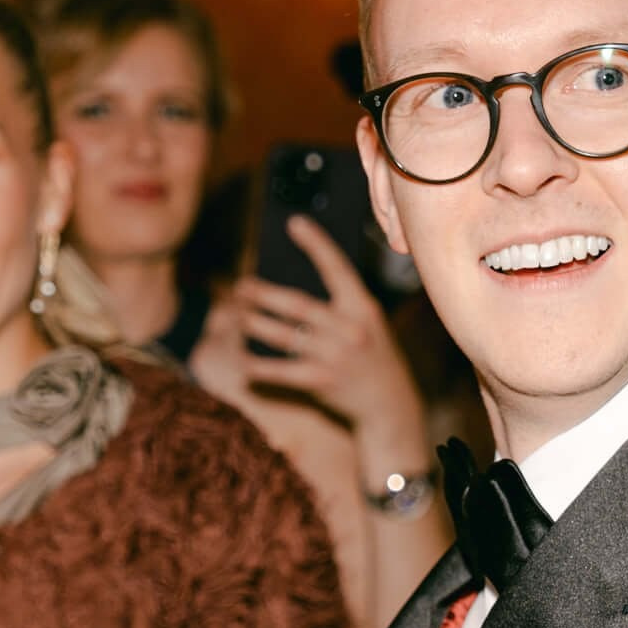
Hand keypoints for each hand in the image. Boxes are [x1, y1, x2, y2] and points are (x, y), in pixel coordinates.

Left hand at [220, 215, 431, 463]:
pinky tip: (244, 361)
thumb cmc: (373, 357)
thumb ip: (340, 305)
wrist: (389, 404)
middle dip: (264, 294)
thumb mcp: (369, 324)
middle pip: (298, 305)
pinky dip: (260, 366)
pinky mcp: (321, 382)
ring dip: (255, 324)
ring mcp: (334, 356)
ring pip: (283, 335)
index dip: (316, 244)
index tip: (294, 222)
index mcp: (363, 307)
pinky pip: (281, 371)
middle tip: (241, 286)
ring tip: (239, 316)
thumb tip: (290, 289)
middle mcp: (349, 329)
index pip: (338, 268)